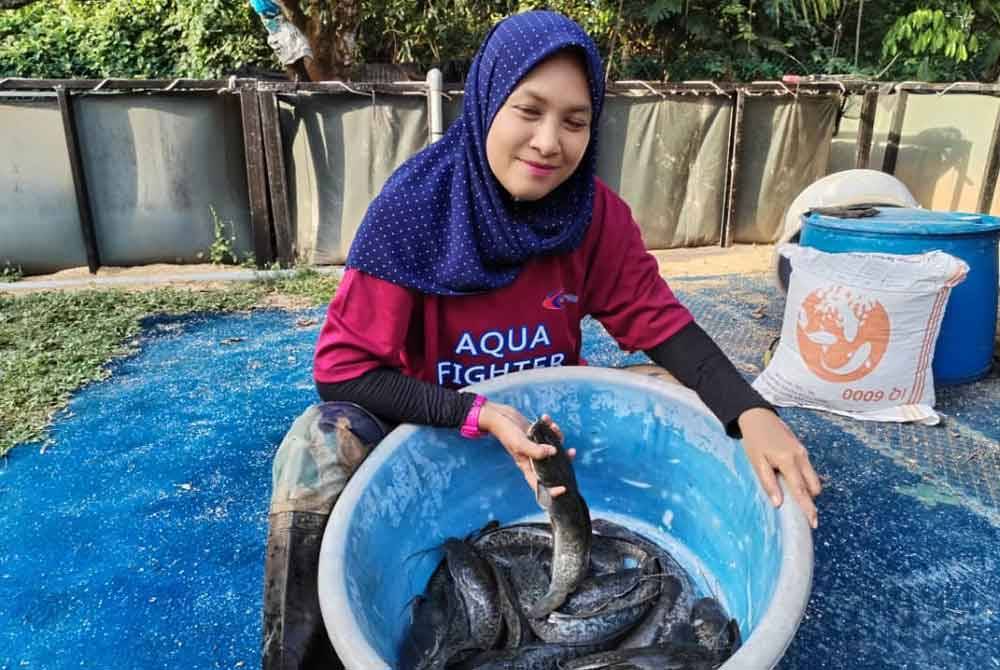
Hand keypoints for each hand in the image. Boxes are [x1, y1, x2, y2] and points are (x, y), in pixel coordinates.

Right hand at [476, 403, 574, 496]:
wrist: (500, 416)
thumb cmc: (506, 432)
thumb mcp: (520, 443)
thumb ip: (536, 451)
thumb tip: (554, 452)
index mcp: (527, 466)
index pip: (539, 484)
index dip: (551, 490)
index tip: (563, 489)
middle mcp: (533, 458)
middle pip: (553, 465)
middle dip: (565, 458)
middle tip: (571, 451)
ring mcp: (537, 447)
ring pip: (554, 448)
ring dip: (557, 436)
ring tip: (553, 426)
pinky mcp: (538, 436)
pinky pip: (550, 434)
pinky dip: (551, 427)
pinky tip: (546, 419)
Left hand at [737, 407, 821, 528]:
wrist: (758, 416)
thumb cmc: (754, 440)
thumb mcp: (756, 462)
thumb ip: (768, 482)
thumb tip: (779, 503)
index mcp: (788, 461)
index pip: (801, 490)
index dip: (808, 508)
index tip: (813, 523)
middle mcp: (800, 457)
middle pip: (814, 487)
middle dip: (810, 500)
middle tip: (799, 510)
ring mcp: (803, 453)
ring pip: (814, 478)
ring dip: (807, 489)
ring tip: (792, 495)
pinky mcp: (802, 450)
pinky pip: (809, 470)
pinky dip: (804, 479)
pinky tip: (792, 481)